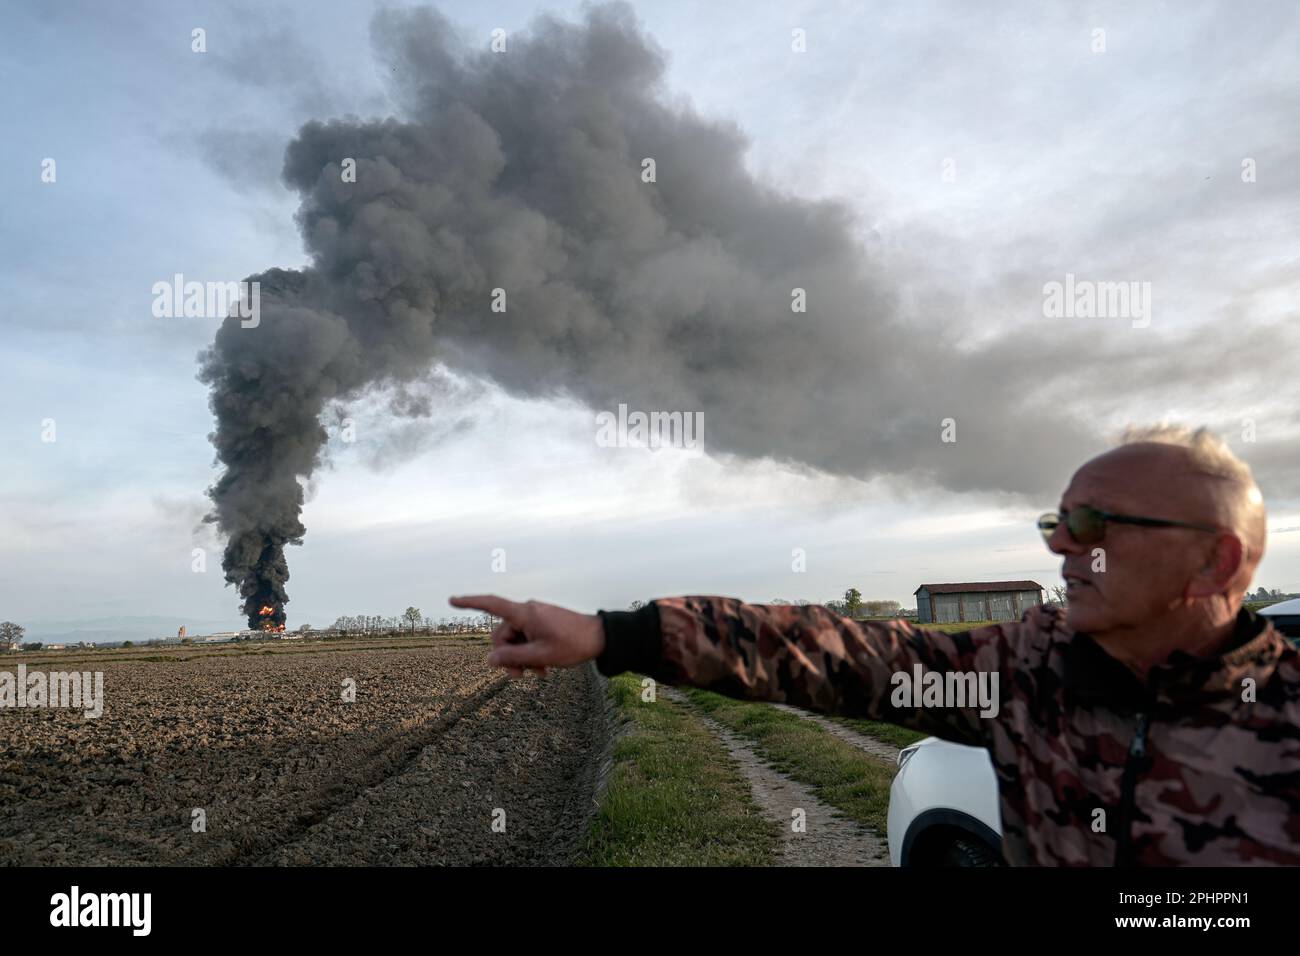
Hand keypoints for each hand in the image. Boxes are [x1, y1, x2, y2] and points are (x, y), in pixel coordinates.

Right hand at [448, 595, 605, 677]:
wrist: (601, 637)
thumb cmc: (573, 644)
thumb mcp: (540, 656)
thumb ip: (513, 658)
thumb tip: (490, 660)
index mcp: (525, 613)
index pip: (491, 604)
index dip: (470, 602)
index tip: (451, 600)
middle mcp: (528, 611)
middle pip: (502, 634)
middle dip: (507, 656)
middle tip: (520, 677)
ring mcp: (536, 616)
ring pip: (516, 639)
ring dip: (521, 658)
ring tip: (538, 674)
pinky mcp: (543, 623)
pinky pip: (528, 638)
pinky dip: (530, 652)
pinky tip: (542, 668)